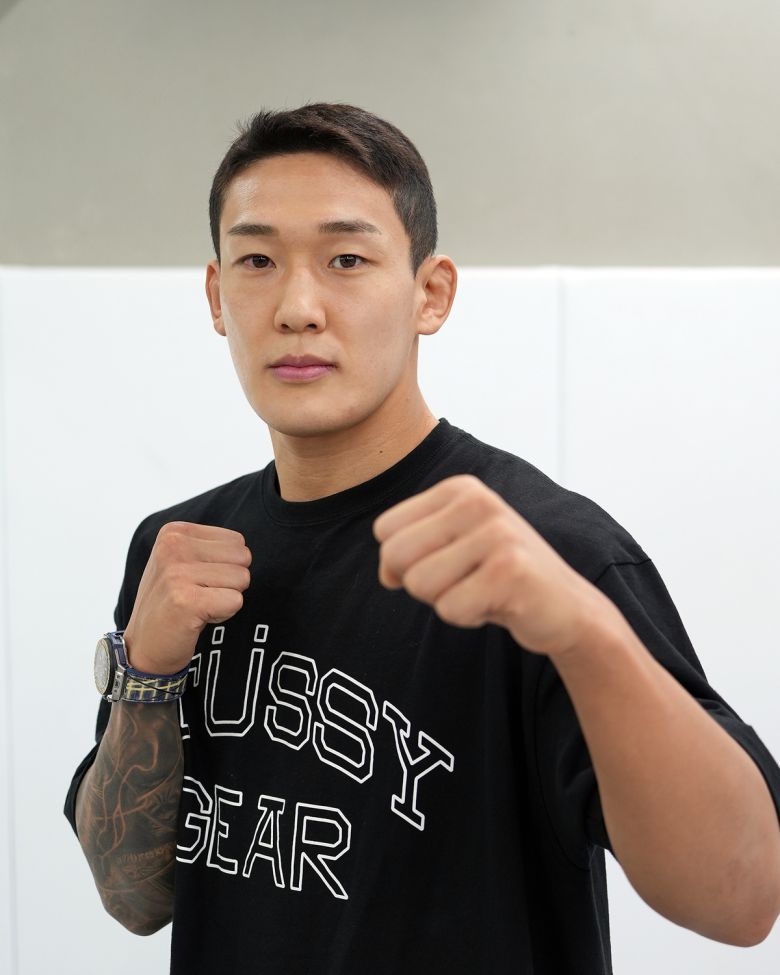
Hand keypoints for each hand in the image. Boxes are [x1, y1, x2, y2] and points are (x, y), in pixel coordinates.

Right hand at [123, 522, 251, 674]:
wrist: (143, 648)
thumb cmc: (171, 604)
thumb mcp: (183, 562)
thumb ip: (211, 548)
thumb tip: (247, 551)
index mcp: (174, 532)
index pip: (237, 541)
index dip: (225, 567)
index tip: (197, 581)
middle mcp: (172, 547)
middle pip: (242, 558)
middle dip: (229, 582)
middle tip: (199, 596)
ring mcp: (176, 573)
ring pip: (242, 579)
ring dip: (225, 599)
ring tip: (196, 607)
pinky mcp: (186, 600)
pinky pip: (235, 601)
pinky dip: (222, 615)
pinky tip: (196, 619)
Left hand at [373, 474, 610, 657]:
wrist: (566, 607)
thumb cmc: (498, 577)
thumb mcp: (449, 551)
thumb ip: (407, 553)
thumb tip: (387, 574)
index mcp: (459, 489)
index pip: (385, 529)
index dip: (406, 560)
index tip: (450, 562)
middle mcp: (478, 501)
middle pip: (395, 555)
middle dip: (422, 583)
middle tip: (466, 581)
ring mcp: (497, 534)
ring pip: (418, 584)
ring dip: (447, 600)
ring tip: (483, 589)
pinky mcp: (510, 571)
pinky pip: (449, 609)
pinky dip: (469, 617)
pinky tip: (500, 604)